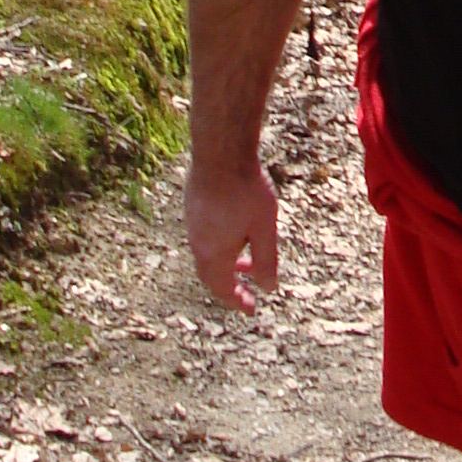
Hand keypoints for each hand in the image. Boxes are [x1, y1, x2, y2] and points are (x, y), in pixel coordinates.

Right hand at [186, 156, 279, 310]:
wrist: (220, 152)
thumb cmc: (246, 190)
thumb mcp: (264, 229)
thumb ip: (266, 260)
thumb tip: (268, 288)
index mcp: (214, 254)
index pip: (223, 289)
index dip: (237, 301)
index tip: (251, 309)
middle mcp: (198, 243)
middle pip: (212, 275)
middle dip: (230, 286)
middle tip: (247, 292)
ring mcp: (192, 224)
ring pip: (208, 255)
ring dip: (227, 264)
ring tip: (247, 261)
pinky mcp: (193, 207)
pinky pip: (205, 237)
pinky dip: (221, 246)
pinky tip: (236, 233)